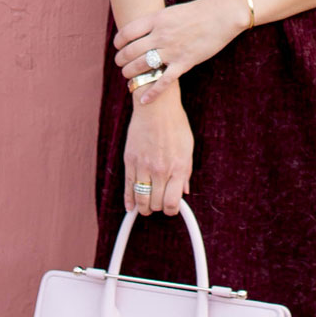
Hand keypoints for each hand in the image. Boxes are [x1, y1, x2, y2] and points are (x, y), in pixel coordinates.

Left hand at [114, 0, 251, 104]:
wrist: (222, 15)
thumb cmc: (199, 12)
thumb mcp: (172, 12)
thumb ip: (157, 22)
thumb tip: (144, 31)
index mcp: (156, 19)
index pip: (127, 32)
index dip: (119, 41)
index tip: (118, 46)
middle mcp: (161, 35)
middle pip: (131, 51)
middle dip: (121, 60)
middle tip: (120, 64)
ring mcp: (172, 50)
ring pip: (142, 66)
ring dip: (131, 74)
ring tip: (128, 76)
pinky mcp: (184, 63)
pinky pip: (163, 81)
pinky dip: (151, 93)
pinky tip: (143, 100)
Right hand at [124, 82, 193, 215]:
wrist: (156, 106)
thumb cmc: (175, 124)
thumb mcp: (187, 148)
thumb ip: (186, 172)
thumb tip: (184, 191)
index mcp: (178, 168)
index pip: (172, 203)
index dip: (171, 210)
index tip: (171, 207)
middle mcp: (161, 170)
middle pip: (156, 204)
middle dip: (158, 207)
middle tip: (159, 202)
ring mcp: (144, 166)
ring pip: (141, 199)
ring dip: (144, 207)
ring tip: (146, 207)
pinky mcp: (130, 161)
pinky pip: (128, 187)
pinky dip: (129, 201)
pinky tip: (130, 207)